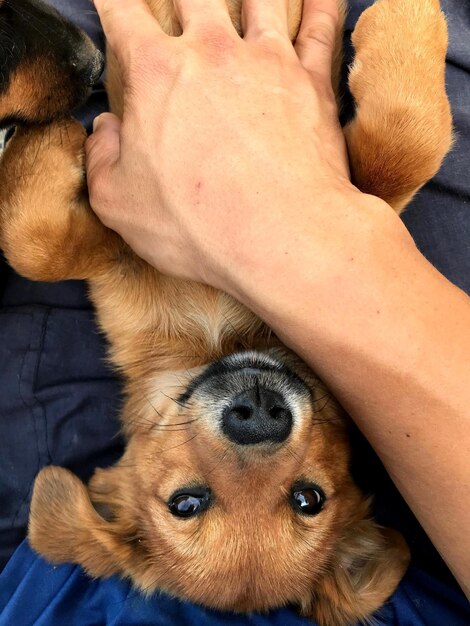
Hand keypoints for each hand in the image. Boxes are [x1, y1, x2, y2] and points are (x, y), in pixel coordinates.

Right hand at [86, 0, 363, 288]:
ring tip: (246, 1)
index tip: (115, 3)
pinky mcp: (311, 83)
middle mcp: (212, 51)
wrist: (279, 237)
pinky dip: (322, 7)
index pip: (124, 13)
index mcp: (155, 73)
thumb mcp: (117, 203)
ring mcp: (267, 61)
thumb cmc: (197, 225)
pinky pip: (321, 28)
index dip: (114, 3)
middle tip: (185, 5)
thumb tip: (105, 132)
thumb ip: (101, 159)